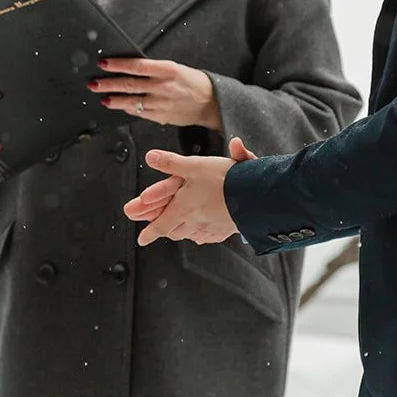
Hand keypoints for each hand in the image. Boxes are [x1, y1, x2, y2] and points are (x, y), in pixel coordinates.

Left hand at [89, 57, 220, 129]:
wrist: (210, 101)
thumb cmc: (192, 82)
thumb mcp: (175, 68)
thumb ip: (153, 70)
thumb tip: (129, 68)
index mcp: (167, 70)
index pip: (136, 66)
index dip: (117, 65)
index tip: (103, 63)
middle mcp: (163, 86)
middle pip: (129, 84)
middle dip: (108, 84)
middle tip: (94, 83)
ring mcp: (161, 103)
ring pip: (132, 101)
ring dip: (114, 100)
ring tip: (102, 98)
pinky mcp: (161, 116)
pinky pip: (140, 113)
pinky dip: (128, 109)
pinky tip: (119, 106)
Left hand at [123, 137, 253, 246]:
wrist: (255, 197)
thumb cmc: (224, 180)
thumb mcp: (193, 165)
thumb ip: (170, 162)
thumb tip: (150, 157)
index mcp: (182, 209)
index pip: (160, 225)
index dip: (149, 233)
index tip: (141, 239)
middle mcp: (195, 222)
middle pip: (175, 232)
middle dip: (165, 231)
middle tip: (159, 231)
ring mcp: (211, 228)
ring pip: (191, 234)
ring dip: (183, 232)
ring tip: (180, 229)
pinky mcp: (226, 230)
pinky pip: (209, 236)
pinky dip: (202, 234)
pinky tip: (204, 232)